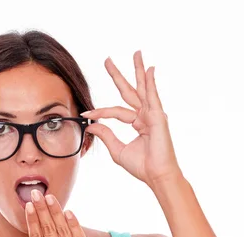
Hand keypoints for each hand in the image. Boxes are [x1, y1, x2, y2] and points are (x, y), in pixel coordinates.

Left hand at [81, 51, 181, 189]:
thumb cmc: (142, 166)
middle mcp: (146, 116)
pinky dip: (151, 83)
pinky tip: (149, 70)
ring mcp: (153, 114)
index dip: (100, 111)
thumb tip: (92, 125)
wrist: (156, 175)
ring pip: (143, 88)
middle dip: (119, 76)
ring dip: (139, 70)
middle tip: (107, 60)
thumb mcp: (117, 150)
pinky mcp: (158, 117)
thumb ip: (106, 136)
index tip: (86, 113)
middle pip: (130, 91)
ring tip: (136, 53)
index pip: (116, 111)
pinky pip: (152, 96)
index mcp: (138, 123)